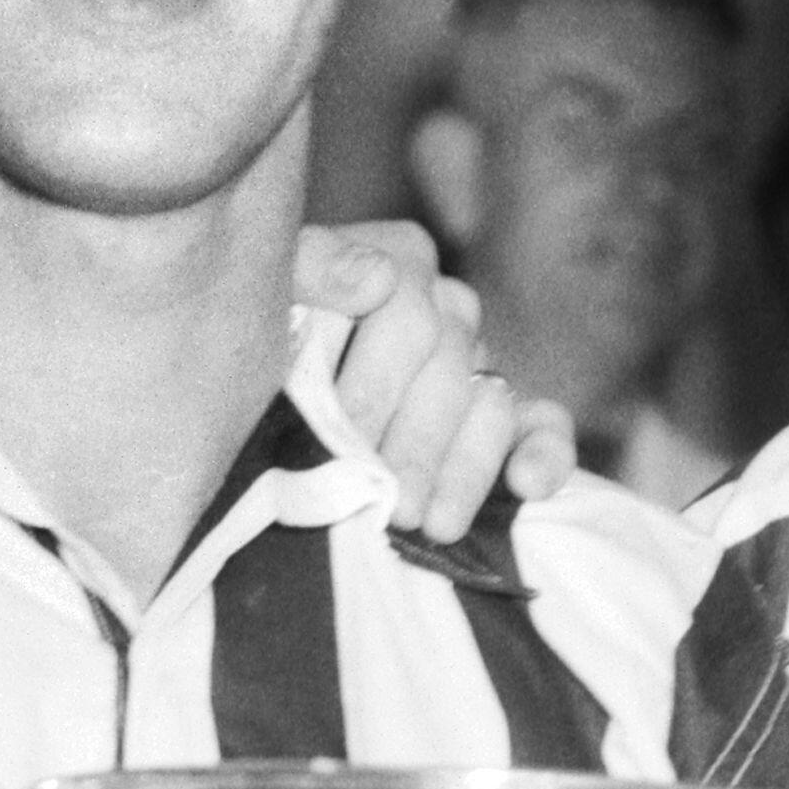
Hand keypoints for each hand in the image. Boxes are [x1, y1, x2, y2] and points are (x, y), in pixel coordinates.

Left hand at [285, 221, 572, 536]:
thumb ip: (311, 267)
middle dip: (414, 444)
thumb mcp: (265, 294)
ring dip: (464, 470)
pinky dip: (545, 455)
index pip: (408, 312)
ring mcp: (476, 363)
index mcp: (396, 263)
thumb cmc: (255, 343)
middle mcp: (445, 307)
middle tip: (386, 503)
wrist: (243, 393)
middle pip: (448, 369)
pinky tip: (527, 487)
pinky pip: (541, 426)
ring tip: (429, 525)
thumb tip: (377, 279)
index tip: (342, 438)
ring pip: (492, 406)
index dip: (374, 382)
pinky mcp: (504, 417)